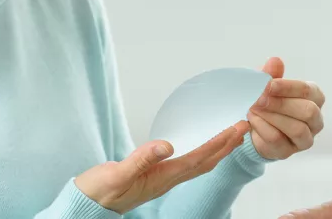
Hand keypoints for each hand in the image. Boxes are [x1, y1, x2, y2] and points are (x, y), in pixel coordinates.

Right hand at [74, 121, 249, 213]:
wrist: (87, 205)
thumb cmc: (99, 191)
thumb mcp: (117, 174)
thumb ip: (141, 159)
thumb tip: (167, 145)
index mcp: (162, 178)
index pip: (198, 159)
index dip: (218, 144)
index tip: (235, 130)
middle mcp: (167, 179)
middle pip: (205, 162)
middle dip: (227, 144)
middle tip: (244, 126)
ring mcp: (163, 179)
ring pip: (199, 163)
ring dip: (218, 149)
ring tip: (232, 135)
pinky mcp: (156, 176)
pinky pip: (188, 163)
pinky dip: (202, 152)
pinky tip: (204, 146)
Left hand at [248, 57, 325, 159]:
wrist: (255, 127)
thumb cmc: (268, 101)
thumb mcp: (268, 86)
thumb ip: (272, 74)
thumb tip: (275, 60)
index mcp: (314, 97)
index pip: (307, 90)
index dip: (288, 87)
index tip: (269, 84)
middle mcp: (316, 119)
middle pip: (308, 111)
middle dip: (281, 104)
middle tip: (259, 98)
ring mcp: (305, 138)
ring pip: (297, 129)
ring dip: (272, 117)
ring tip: (253, 108)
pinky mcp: (289, 151)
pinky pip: (279, 140)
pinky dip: (263, 128)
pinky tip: (252, 120)